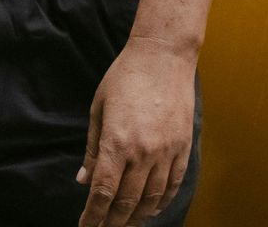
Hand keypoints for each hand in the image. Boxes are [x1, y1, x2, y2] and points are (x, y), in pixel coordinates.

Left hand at [76, 37, 196, 226]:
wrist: (163, 57)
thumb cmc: (124, 77)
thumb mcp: (99, 108)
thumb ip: (93, 148)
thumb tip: (84, 179)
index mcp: (116, 142)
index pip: (103, 192)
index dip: (93, 215)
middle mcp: (142, 153)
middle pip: (126, 201)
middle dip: (113, 222)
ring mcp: (166, 152)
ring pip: (152, 198)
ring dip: (137, 217)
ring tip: (125, 225)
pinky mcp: (183, 148)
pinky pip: (173, 185)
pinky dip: (163, 202)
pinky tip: (152, 210)